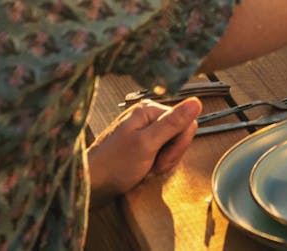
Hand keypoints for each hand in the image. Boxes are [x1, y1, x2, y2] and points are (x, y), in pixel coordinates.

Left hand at [87, 96, 201, 206]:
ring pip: (171, 146)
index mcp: (150, 110)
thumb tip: (196, 102)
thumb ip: (173, 123)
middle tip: (153, 166)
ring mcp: (143, 130)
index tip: (162, 159)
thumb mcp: (147, 144)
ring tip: (145, 170)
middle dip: (170, 155)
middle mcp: (147, 116)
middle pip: (179, 134)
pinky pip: (160, 154)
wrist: (90, 184)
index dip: (178, 145)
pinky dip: (154, 166)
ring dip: (161, 163)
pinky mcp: (140, 144)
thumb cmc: (113, 165)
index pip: (186, 122)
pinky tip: (142, 172)